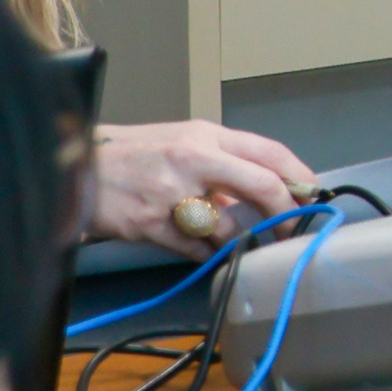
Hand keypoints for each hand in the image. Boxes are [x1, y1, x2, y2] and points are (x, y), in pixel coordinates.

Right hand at [88, 119, 310, 250]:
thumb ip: (223, 163)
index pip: (269, 152)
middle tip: (292, 232)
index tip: (313, 197)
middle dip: (286, 213)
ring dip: (238, 242)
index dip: (299, 176)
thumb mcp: (183, 142)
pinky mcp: (151, 224)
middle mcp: (194, 159)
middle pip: (262, 186)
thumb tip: (269, 193)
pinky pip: (195, 249)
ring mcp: (172, 193)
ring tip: (236, 245)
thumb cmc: (137, 154)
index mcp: (206, 136)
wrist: (78, 169)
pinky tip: (202, 251)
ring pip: (228, 226)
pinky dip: (205, 254)